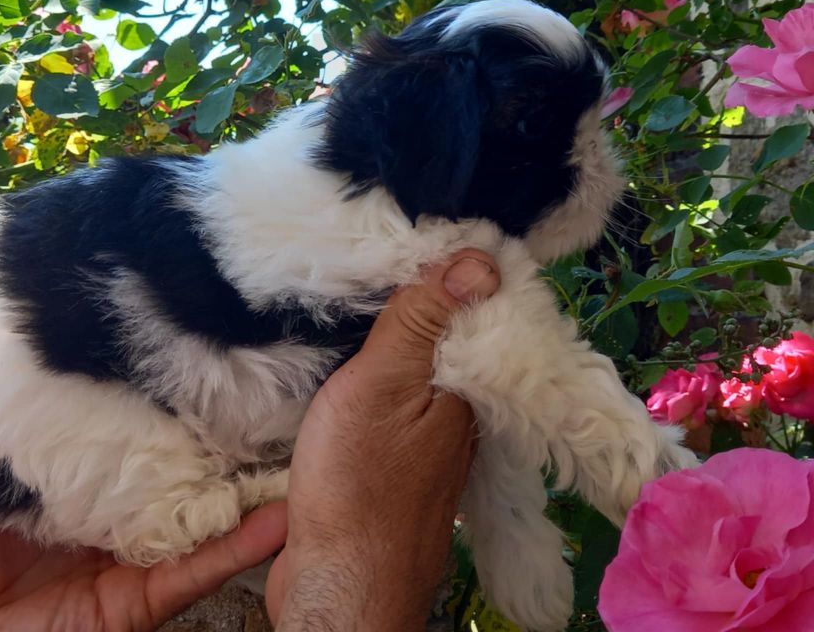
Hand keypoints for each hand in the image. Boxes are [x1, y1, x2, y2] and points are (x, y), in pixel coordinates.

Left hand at [0, 415, 287, 631]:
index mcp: (65, 494)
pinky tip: (281, 513)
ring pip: (199, 519)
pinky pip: (196, 570)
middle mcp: (106, 524)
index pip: (118, 440)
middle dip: (211, 439)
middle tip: (257, 388)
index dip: (149, 404)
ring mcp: (129, 561)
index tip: (183, 355)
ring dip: (246, 488)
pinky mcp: (140, 600)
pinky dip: (241, 545)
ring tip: (294, 443)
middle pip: (170, 475)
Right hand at [266, 251, 499, 630]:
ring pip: (422, 378)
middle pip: (449, 346)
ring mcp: (428, 450)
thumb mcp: (383, 385)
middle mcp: (460, 420)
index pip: (476, 316)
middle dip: (424, 306)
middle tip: (380, 258)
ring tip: (362, 299)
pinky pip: (397, 410)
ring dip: (400, 343)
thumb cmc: (357, 482)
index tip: (418, 234)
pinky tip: (354, 369)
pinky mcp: (394, 472)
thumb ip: (423, 323)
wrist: (339, 586)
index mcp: (469, 394)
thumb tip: (482, 257)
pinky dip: (383, 382)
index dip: (454, 275)